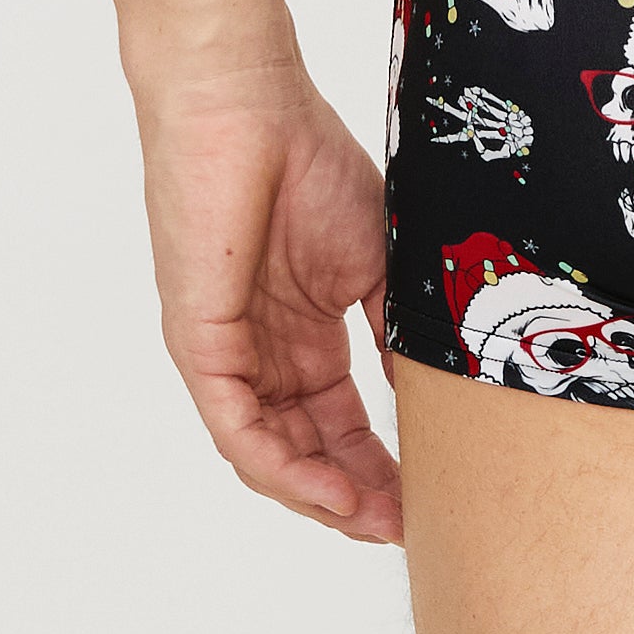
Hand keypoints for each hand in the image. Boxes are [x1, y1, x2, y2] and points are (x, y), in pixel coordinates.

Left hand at [135, 63, 403, 539]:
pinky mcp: (200, 344)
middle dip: (357, 496)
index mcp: (300, 333)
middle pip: (307, 450)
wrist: (246, 106)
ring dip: (322, 495)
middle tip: (409, 528)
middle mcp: (260, 354)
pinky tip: (331, 490)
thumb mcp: (376, 258)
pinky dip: (284, 467)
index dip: (381, 465)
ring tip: (376, 521)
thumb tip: (432, 389)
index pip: (339, 422)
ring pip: (270, 453)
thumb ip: (395, 326)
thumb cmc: (306, 161)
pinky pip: (237, 428)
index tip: (428, 498)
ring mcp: (227, 353)